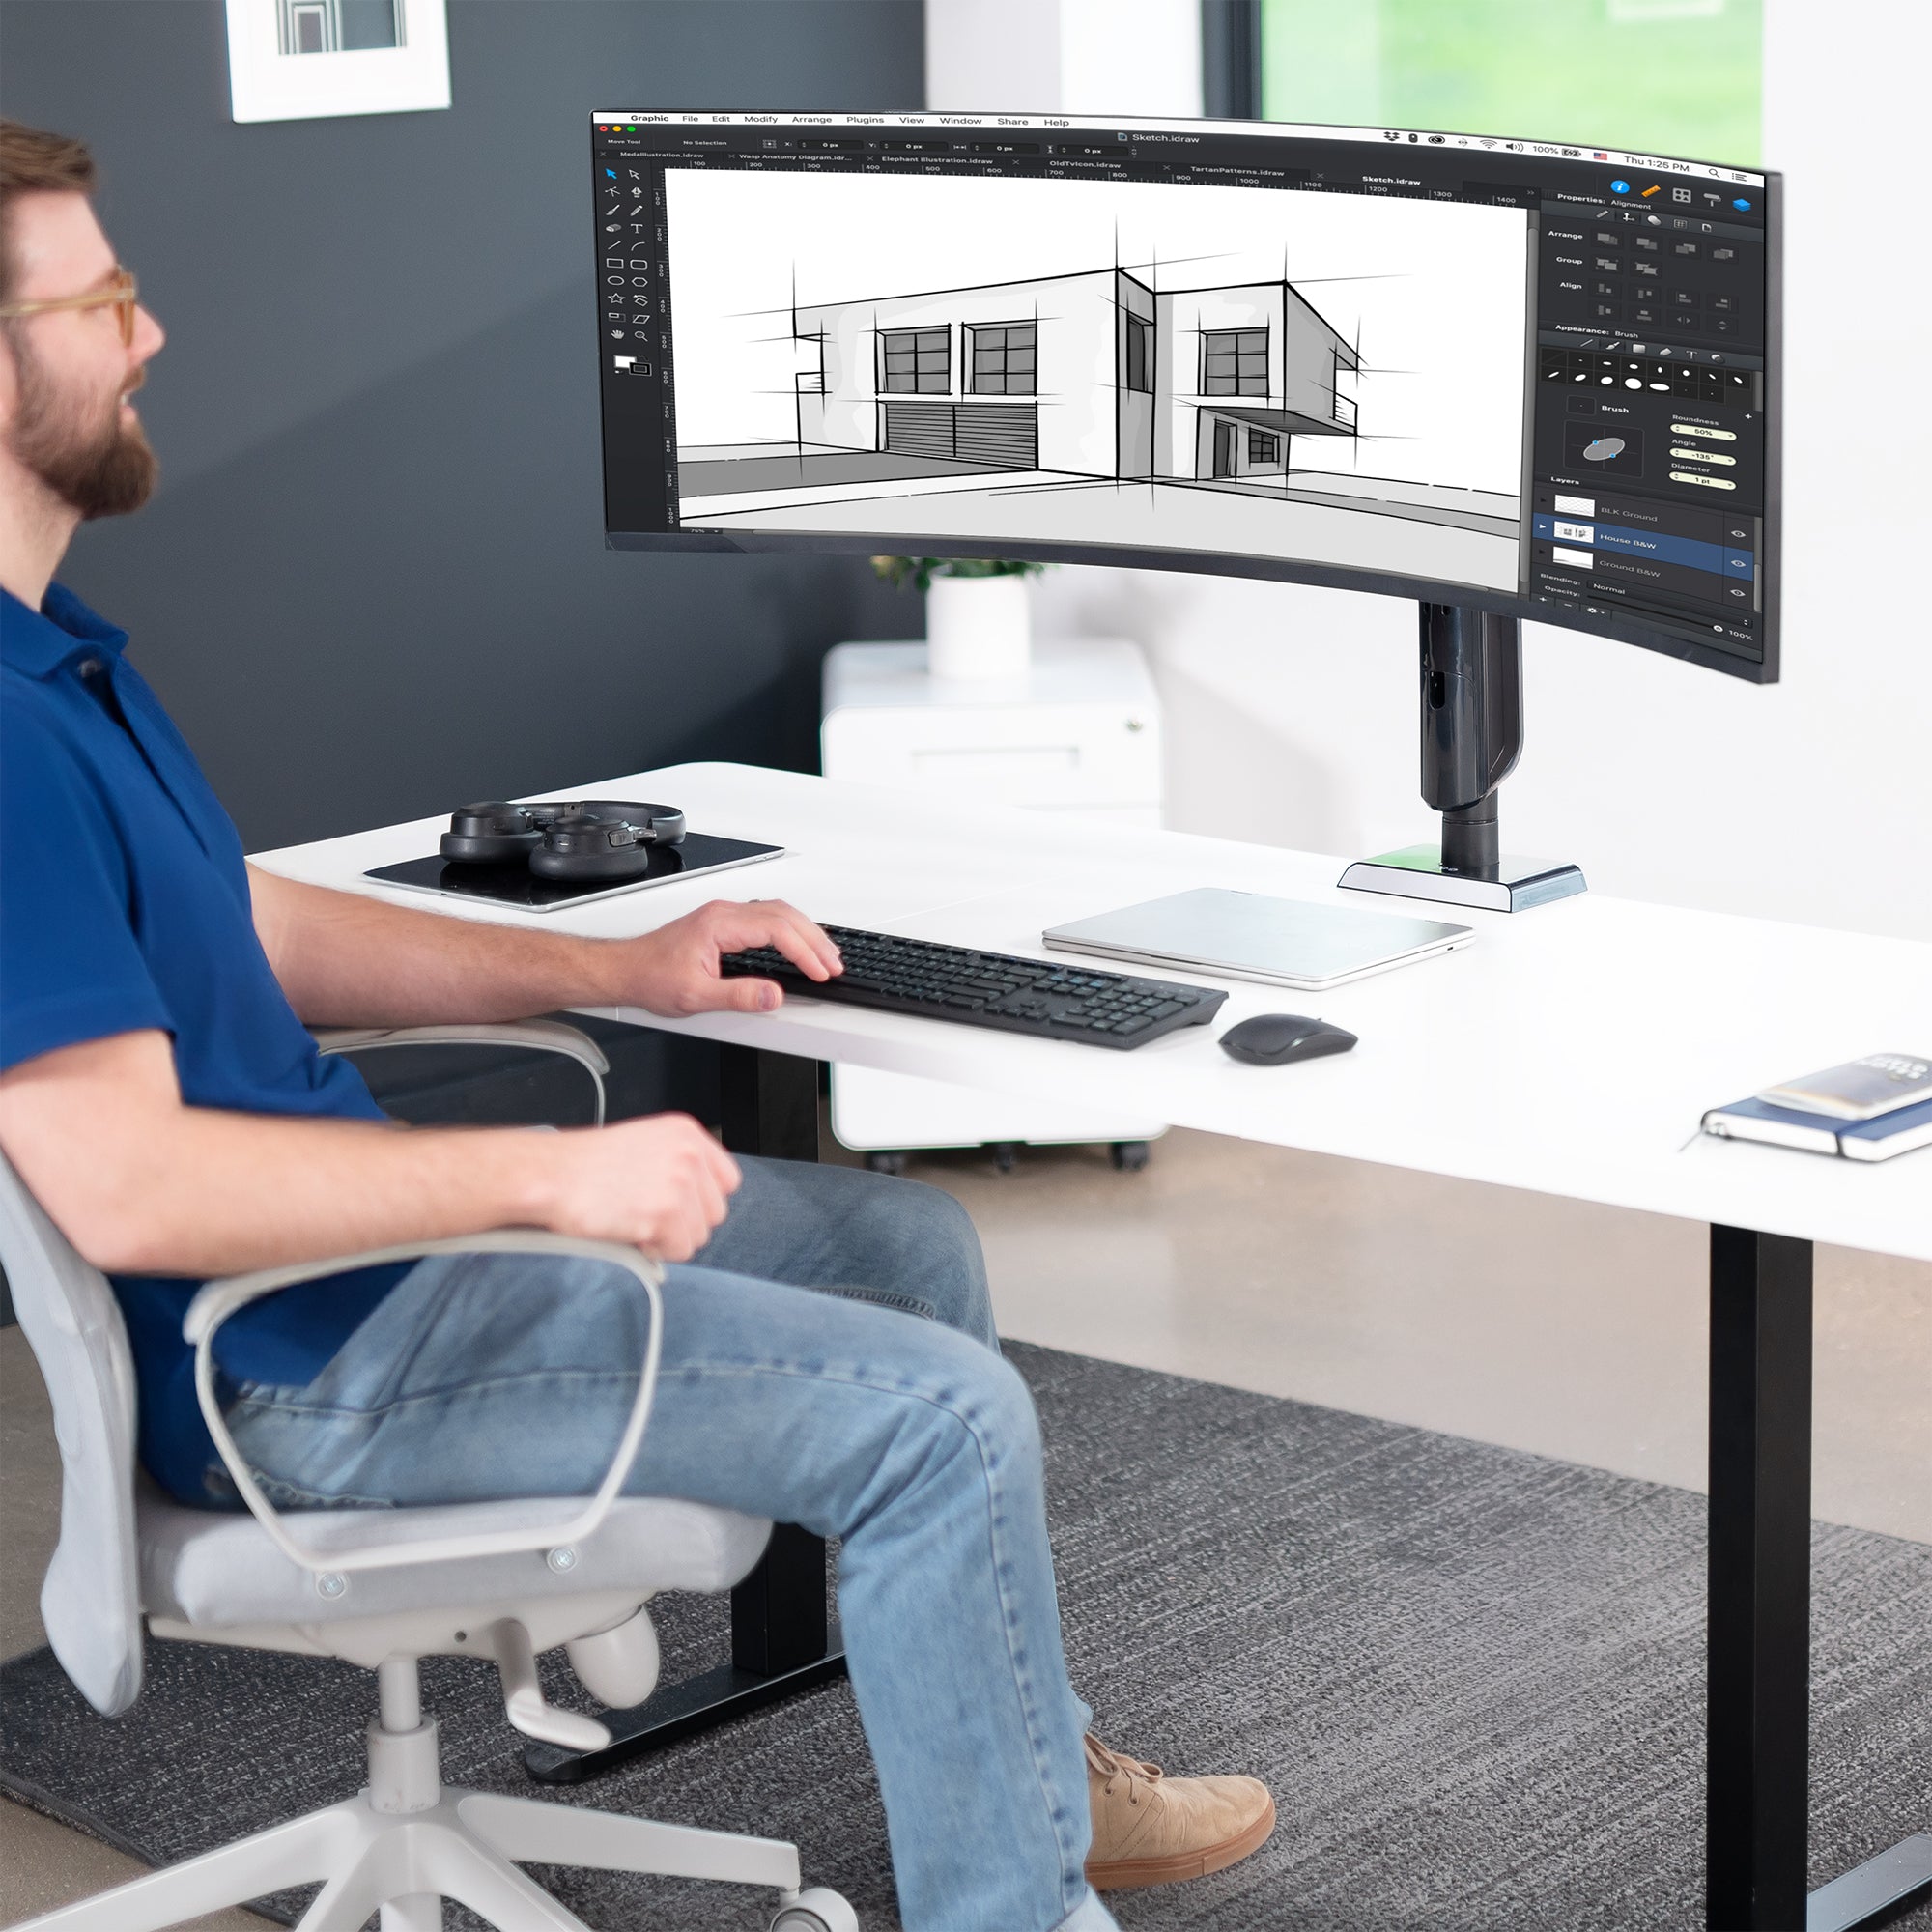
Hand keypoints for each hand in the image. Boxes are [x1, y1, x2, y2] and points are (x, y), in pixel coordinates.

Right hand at [532, 1113, 741, 1261]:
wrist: (551, 1175)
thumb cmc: (587, 1165)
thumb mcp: (644, 1144)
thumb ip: (679, 1163)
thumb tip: (702, 1201)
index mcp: (686, 1133)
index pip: (728, 1180)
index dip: (703, 1200)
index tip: (680, 1206)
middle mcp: (689, 1154)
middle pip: (716, 1212)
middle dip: (685, 1222)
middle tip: (648, 1215)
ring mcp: (679, 1183)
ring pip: (700, 1234)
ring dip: (669, 1238)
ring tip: (635, 1220)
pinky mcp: (665, 1213)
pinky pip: (680, 1250)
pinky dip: (657, 1251)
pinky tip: (631, 1230)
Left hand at [625, 898, 841, 1017]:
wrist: (626, 969)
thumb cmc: (652, 977)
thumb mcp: (695, 996)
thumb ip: (738, 996)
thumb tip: (772, 997)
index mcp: (719, 924)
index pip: (776, 929)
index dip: (804, 951)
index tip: (820, 971)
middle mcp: (724, 913)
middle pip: (784, 914)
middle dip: (814, 939)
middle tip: (834, 964)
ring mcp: (725, 916)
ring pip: (778, 912)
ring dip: (806, 932)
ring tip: (825, 955)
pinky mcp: (724, 923)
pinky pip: (767, 917)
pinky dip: (791, 931)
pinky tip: (799, 944)